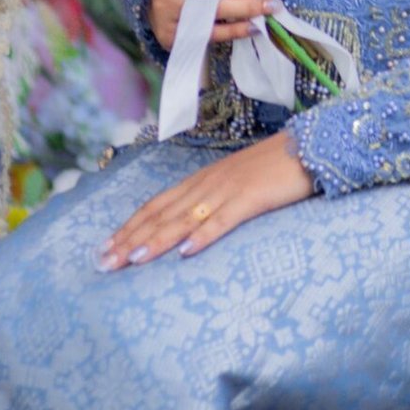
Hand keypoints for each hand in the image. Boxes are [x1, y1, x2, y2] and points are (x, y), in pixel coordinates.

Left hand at [98, 132, 314, 267]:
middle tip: (102, 263)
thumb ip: (211, 202)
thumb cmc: (272, 168)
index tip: (104, 247)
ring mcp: (227, 191)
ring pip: (184, 219)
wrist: (307, 146)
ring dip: (155, 240)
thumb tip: (186, 228)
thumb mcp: (233, 184)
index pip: (156, 205)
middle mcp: (207, 185)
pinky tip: (186, 252)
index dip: (129, 227)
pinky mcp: (251, 199)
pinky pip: (223, 220)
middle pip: (161, 214)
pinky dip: (202, 236)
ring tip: (131, 260)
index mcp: (201, 181)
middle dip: (130, 239)